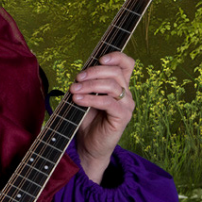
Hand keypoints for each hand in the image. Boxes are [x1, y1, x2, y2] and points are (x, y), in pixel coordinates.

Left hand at [69, 51, 134, 182]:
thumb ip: (87, 83)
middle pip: (115, 72)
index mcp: (119, 85)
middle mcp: (126, 93)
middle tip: (77, 78)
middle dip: (94, 72)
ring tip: (74, 90)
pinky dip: (91, 99)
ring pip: (112, 86)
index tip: (100, 59)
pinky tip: (78, 100)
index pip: (127, 64)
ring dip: (89, 85)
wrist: (88, 145)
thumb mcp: (86, 96)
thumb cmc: (86, 119)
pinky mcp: (122, 117)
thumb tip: (80, 74)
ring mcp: (126, 105)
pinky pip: (108, 102)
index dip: (116, 57)